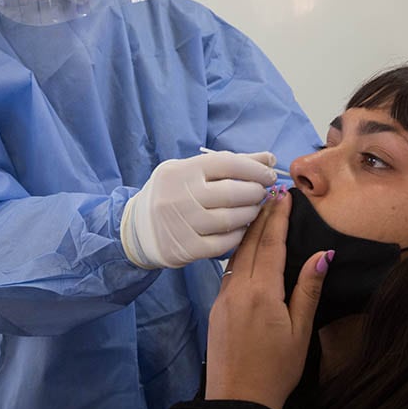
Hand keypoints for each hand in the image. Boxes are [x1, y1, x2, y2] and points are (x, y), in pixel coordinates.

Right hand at [120, 151, 277, 269]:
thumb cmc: (173, 193)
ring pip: (230, 219)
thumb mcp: (193, 170)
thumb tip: (269, 159)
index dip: (255, 169)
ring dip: (251, 213)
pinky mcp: (185, 249)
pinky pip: (224, 243)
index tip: (270, 174)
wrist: (137, 229)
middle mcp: (179, 196)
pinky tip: (242, 228)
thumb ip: (231, 163)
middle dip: (255, 192)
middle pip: (232, 192)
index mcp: (181, 171)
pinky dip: (239, 235)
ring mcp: (181, 224)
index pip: (227, 164)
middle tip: (263, 193)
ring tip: (254, 209)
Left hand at [205, 190, 331, 408]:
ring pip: (237, 255)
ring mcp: (224, 297)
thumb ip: (309, 289)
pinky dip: (239, 252)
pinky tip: (245, 248)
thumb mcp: (300, 330)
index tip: (284, 195)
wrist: (237, 400)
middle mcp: (239, 288)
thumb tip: (323, 254)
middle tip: (272, 193)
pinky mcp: (216, 308)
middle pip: (251, 243)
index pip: (272, 244)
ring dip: (249, 231)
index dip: (279, 217)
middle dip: (263, 216)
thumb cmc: (276, 369)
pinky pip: (229, 270)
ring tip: (259, 212)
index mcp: (262, 292)